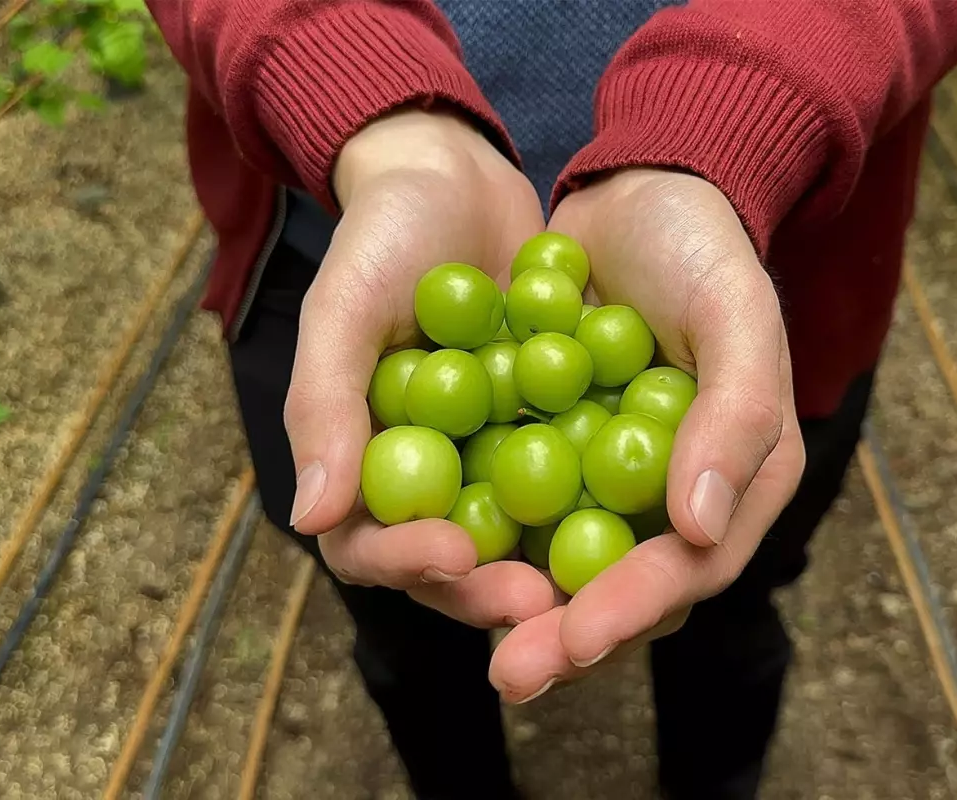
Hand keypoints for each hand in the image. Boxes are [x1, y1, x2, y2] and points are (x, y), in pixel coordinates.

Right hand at [286, 108, 553, 627]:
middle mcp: (426, 476)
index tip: (454, 554)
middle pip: (451, 563)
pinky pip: (572, 478)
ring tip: (600, 578)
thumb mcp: (344, 307)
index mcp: (362, 463)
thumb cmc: (382, 237)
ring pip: (518, 537)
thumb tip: (311, 516)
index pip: (370, 544)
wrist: (454, 179)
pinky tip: (645, 509)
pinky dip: (599, 497)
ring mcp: (488, 459)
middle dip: (493, 588)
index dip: (406, 563)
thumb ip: (324, 404)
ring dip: (553, 564)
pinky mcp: (547, 433)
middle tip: (544, 598)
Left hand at [488, 169, 806, 701]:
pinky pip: (518, 509)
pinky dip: (484, 535)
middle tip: (510, 671)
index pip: (690, 567)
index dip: (633, 609)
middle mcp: (674, 498)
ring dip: (516, 604)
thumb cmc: (701, 247)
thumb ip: (734, 416)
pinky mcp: (553, 453)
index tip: (575, 639)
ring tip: (466, 629)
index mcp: (738, 479)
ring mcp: (609, 480)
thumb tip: (699, 531)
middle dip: (565, 635)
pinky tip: (435, 556)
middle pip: (621, 588)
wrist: (635, 191)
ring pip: (563, 565)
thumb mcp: (737, 312)